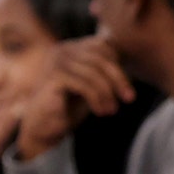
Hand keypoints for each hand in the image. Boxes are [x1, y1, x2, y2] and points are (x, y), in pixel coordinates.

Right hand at [14, 37, 134, 159]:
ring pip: (94, 72)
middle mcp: (63, 49)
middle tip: (129, 99)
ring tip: (112, 110)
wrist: (44, 126)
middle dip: (119, 79)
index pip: (103, 46)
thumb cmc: (70, 106)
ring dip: (108, 93)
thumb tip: (130, 62)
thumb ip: (106, 71)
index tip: (127, 89)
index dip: (119, 66)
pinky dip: (97, 99)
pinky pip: (84, 84)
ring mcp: (57, 61)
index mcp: (73, 47)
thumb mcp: (93, 85)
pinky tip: (100, 112)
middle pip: (101, 57)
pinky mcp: (53, 77)